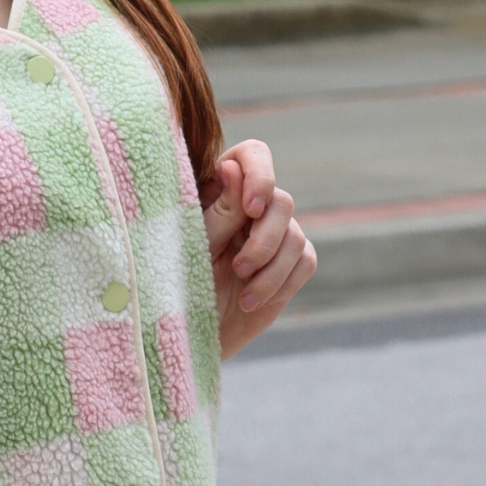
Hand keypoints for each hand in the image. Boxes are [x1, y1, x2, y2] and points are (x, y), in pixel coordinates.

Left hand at [201, 139, 316, 359]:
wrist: (191, 329)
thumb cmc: (180, 282)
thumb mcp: (195, 245)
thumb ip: (219, 210)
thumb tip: (232, 166)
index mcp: (220, 189)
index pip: (252, 156)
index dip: (259, 175)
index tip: (252, 209)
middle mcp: (251, 206)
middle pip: (281, 202)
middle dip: (264, 240)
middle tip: (239, 267)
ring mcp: (274, 233)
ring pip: (296, 236)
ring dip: (271, 270)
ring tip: (243, 295)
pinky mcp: (290, 262)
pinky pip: (305, 261)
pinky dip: (281, 283)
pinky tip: (253, 300)